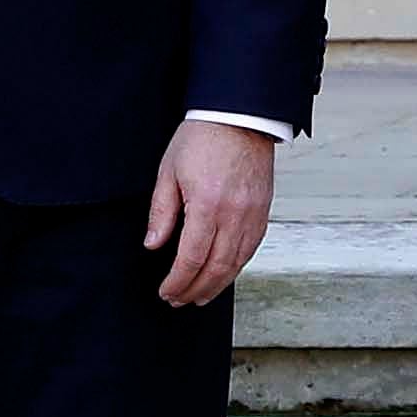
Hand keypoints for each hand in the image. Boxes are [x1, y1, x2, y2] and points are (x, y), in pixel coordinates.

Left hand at [146, 121, 276, 306]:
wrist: (239, 116)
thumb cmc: (203, 138)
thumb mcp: (169, 172)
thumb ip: (161, 213)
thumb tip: (153, 245)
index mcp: (207, 205)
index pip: (191, 258)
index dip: (178, 281)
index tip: (167, 292)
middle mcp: (234, 214)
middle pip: (216, 268)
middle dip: (195, 290)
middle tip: (179, 300)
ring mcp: (252, 214)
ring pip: (236, 263)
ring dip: (217, 285)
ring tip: (200, 296)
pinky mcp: (263, 211)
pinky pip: (251, 249)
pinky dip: (236, 266)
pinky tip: (223, 273)